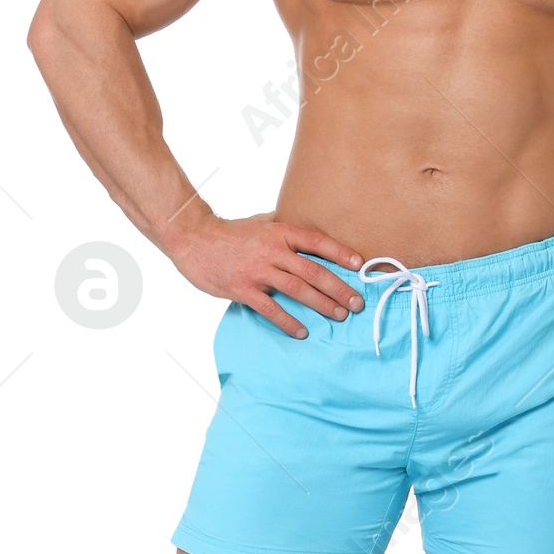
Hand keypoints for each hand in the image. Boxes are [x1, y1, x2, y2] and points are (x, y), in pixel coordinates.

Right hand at [166, 210, 364, 336]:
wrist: (193, 239)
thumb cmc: (230, 232)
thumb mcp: (260, 221)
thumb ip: (283, 227)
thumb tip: (307, 227)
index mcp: (279, 232)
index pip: (316, 242)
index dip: (340, 253)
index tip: (360, 265)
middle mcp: (272, 251)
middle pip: (313, 271)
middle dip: (339, 288)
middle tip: (357, 302)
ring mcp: (257, 271)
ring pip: (298, 290)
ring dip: (322, 305)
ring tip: (340, 315)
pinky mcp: (242, 289)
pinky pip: (270, 309)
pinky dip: (289, 322)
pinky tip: (302, 332)